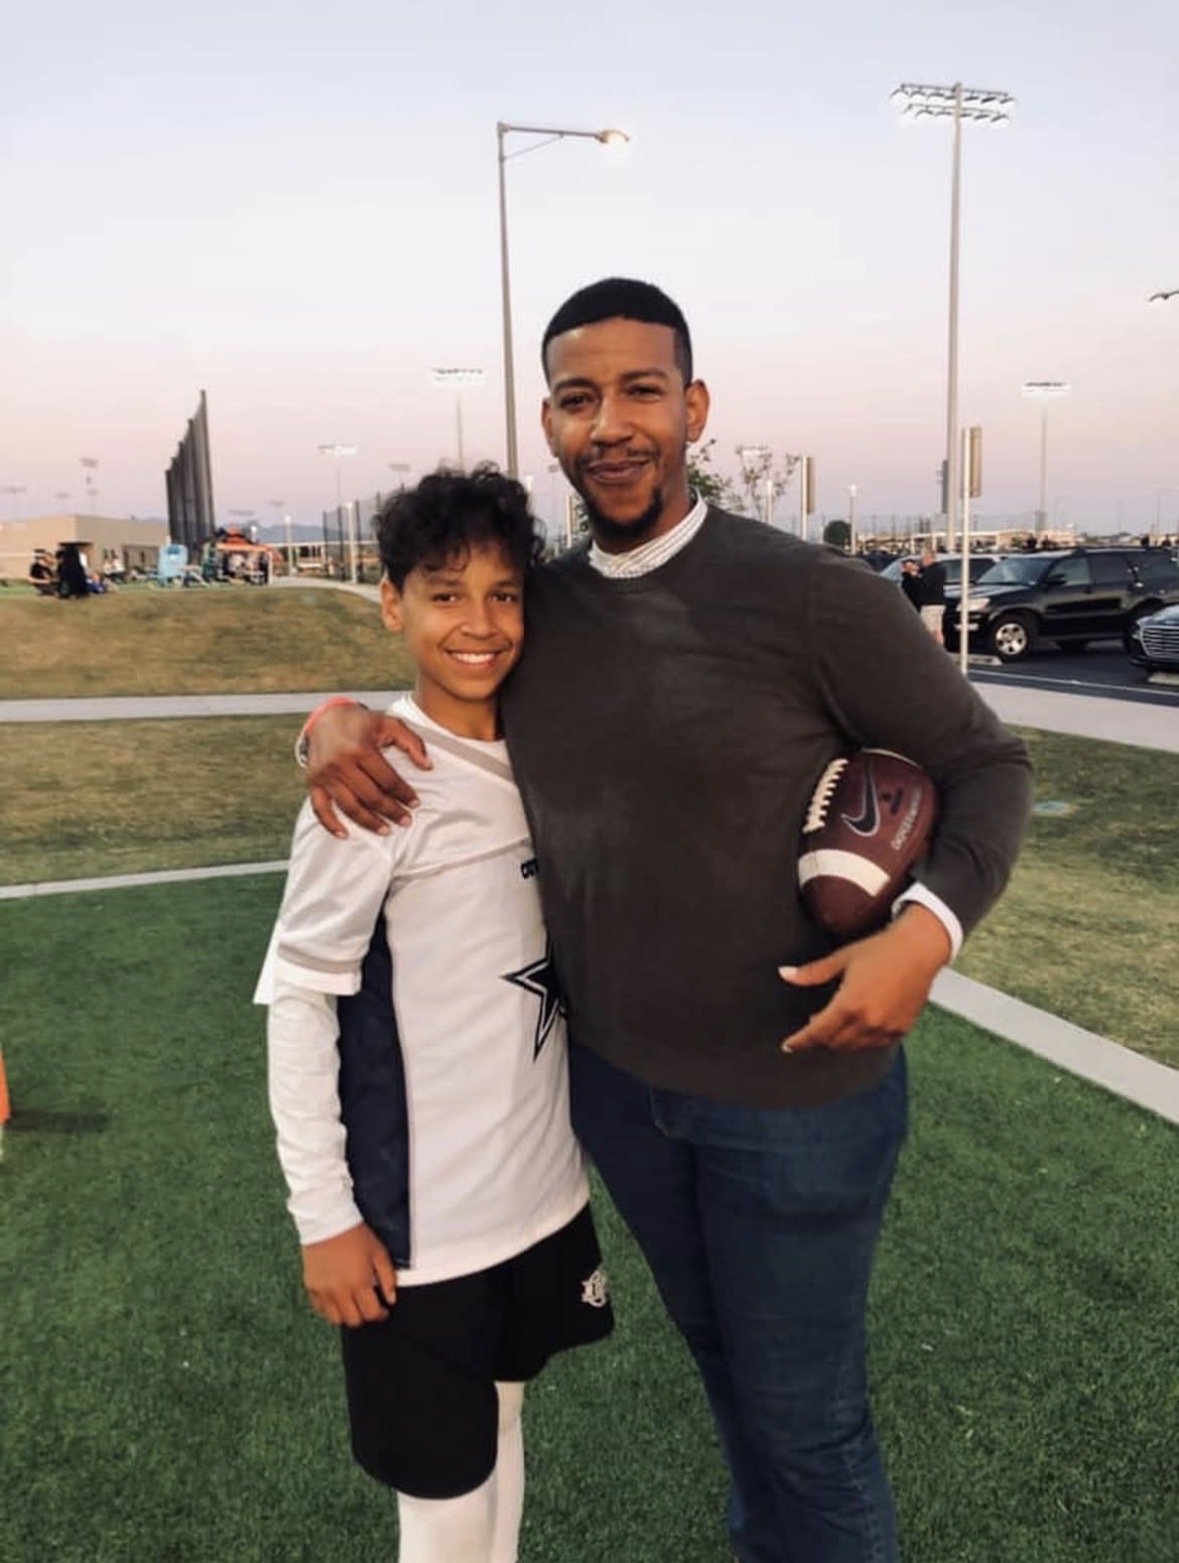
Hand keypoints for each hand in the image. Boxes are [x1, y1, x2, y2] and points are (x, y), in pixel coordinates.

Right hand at [301, 1222, 397, 1326]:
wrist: (328, 1222)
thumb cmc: (355, 1235)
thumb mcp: (379, 1252)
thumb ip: (388, 1277)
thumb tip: (391, 1298)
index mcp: (359, 1283)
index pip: (371, 1313)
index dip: (381, 1315)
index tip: (383, 1311)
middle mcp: (340, 1292)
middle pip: (354, 1320)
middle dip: (365, 1316)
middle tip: (368, 1307)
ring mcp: (323, 1292)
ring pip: (336, 1319)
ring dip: (347, 1316)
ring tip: (353, 1305)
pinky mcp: (311, 1287)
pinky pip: (320, 1309)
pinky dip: (330, 1309)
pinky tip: (337, 1300)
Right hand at [306, 704, 431, 835]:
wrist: (326, 717)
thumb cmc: (361, 722)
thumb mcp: (389, 723)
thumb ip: (412, 742)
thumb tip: (428, 766)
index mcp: (360, 748)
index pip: (387, 779)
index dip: (404, 793)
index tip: (415, 803)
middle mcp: (340, 763)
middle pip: (370, 796)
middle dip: (391, 811)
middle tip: (406, 821)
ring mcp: (325, 774)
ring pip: (349, 806)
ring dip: (368, 822)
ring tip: (385, 831)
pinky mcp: (312, 781)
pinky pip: (320, 808)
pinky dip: (330, 824)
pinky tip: (345, 834)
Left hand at [779, 903, 951, 1053]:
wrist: (920, 950)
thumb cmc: (881, 950)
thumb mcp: (842, 958)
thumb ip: (812, 973)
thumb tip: (784, 974)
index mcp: (849, 1005)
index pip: (817, 1032)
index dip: (800, 1041)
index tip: (788, 1046)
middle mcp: (867, 1022)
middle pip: (833, 1043)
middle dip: (818, 1038)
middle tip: (813, 1023)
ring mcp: (886, 1028)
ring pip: (853, 1046)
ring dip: (839, 1040)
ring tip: (835, 1022)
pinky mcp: (900, 1029)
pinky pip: (874, 1044)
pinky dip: (861, 1039)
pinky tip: (858, 1025)